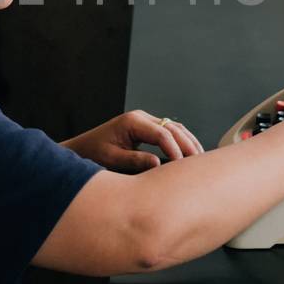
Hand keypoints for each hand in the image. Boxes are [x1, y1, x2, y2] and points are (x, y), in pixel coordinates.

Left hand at [64, 110, 204, 171]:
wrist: (82, 149)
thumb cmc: (93, 154)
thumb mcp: (112, 159)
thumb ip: (134, 160)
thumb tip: (157, 163)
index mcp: (132, 122)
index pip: (161, 133)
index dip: (174, 148)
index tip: (181, 165)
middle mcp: (140, 118)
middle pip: (172, 127)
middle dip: (187, 144)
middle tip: (199, 162)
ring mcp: (145, 121)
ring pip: (174, 128)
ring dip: (188, 141)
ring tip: (200, 159)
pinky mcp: (147, 129)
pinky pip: (169, 132)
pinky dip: (182, 141)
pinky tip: (190, 154)